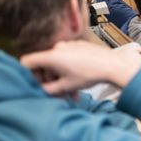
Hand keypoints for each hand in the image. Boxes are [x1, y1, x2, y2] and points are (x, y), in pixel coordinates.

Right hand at [20, 41, 140, 95]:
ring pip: (58, 64)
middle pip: (46, 65)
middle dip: (51, 82)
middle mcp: (58, 47)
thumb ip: (48, 90)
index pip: (28, 62)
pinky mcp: (80, 46)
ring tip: (74, 93)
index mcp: (51, 56)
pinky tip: (80, 82)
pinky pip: (68, 58)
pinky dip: (70, 70)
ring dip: (62, 79)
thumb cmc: (90, 74)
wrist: (112, 65)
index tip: (36, 84)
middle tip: (60, 95)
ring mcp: (70, 45)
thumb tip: (39, 91)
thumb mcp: (66, 87)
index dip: (28, 74)